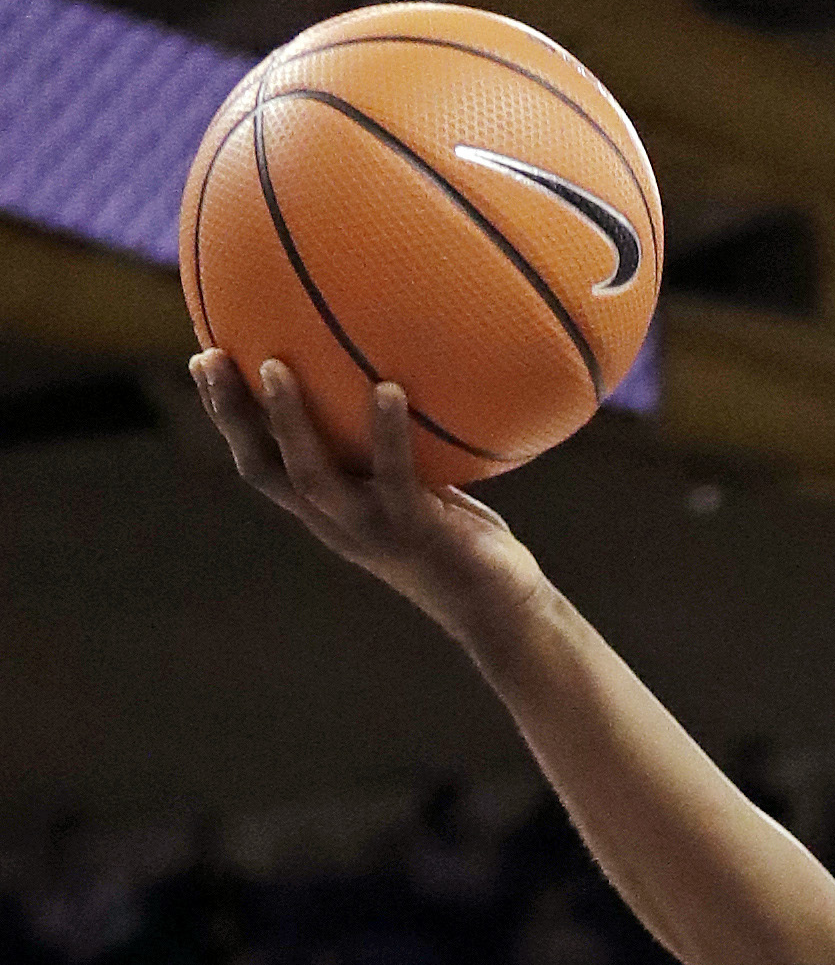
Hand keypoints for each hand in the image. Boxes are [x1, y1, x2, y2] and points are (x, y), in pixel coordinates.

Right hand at [188, 357, 537, 639]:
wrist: (501, 607)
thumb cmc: (462, 542)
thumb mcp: (417, 488)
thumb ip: (391, 449)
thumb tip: (387, 375)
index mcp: (328, 510)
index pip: (260, 462)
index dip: (227, 418)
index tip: (204, 361)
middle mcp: (338, 522)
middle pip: (264, 468)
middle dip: (232, 416)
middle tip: (209, 357)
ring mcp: (374, 530)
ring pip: (312, 476)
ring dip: (289, 421)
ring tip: (276, 367)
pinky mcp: (417, 532)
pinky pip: (396, 477)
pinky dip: (388, 433)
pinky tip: (388, 389)